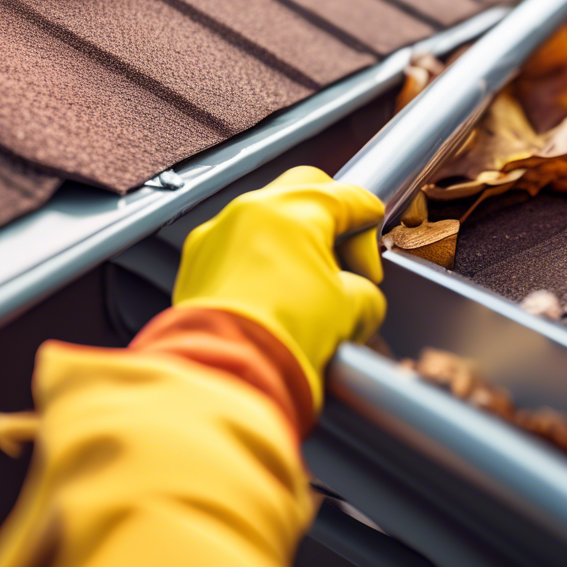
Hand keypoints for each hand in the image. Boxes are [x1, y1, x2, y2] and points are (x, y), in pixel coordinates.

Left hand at [172, 166, 385, 407]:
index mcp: (295, 211)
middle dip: (329, 221)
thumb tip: (357, 294)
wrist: (229, 375)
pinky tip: (271, 296)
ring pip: (265, 217)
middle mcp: (250, 210)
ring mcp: (218, 233)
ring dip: (291, 242)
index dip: (369, 229)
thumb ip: (364, 289)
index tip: (370, 259)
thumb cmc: (284, 339)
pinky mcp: (196, 261)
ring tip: (306, 285)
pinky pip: (235, 245)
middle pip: (304, 192)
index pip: (348, 198)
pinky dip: (257, 261)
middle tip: (342, 260)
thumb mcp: (353, 310)